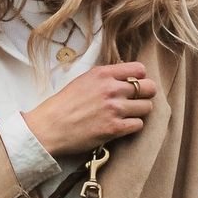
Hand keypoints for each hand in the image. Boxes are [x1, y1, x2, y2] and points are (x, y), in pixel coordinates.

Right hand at [22, 62, 157, 156]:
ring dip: (139, 112)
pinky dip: (133, 126)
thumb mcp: (83, 80)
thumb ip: (105, 78)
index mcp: (103, 74)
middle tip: (137, 101)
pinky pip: (138, 124)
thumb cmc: (63, 105)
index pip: (139, 69)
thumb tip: (125, 78)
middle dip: (145, 94)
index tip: (135, 84)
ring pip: (146, 107)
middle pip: (148, 88)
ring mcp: (114, 109)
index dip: (141, 78)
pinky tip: (122, 126)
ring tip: (127, 115)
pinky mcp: (114, 128)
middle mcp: (111, 89)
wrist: (49, 127)